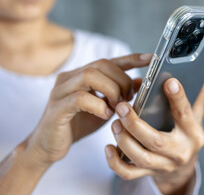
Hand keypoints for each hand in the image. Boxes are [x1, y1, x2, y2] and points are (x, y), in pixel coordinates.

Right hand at [24, 53, 151, 165]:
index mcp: (82, 75)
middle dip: (122, 79)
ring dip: (111, 90)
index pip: (111, 61)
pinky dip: (98, 105)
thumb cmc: (78, 124)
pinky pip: (80, 98)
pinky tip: (106, 115)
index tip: (151, 58)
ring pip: (90, 75)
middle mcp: (70, 77)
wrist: (49, 145)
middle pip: (102, 64)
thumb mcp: (105, 107)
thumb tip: (140, 82)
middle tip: (129, 98)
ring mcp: (61, 90)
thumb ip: (120, 94)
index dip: (132, 59)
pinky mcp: (57, 107)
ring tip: (118, 106)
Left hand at [105, 70, 203, 194]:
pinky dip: (115, 163)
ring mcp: (164, 165)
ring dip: (124, 140)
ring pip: (140, 157)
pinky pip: (129, 173)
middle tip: (121, 107)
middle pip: (156, 141)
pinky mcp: (149, 174)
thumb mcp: (196, 116)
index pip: (185, 114)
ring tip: (115, 123)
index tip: (169, 81)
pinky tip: (108, 147)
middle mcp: (180, 152)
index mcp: (193, 134)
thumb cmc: (187, 135)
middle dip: (135, 124)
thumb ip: (199, 94)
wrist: (183, 168)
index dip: (178, 98)